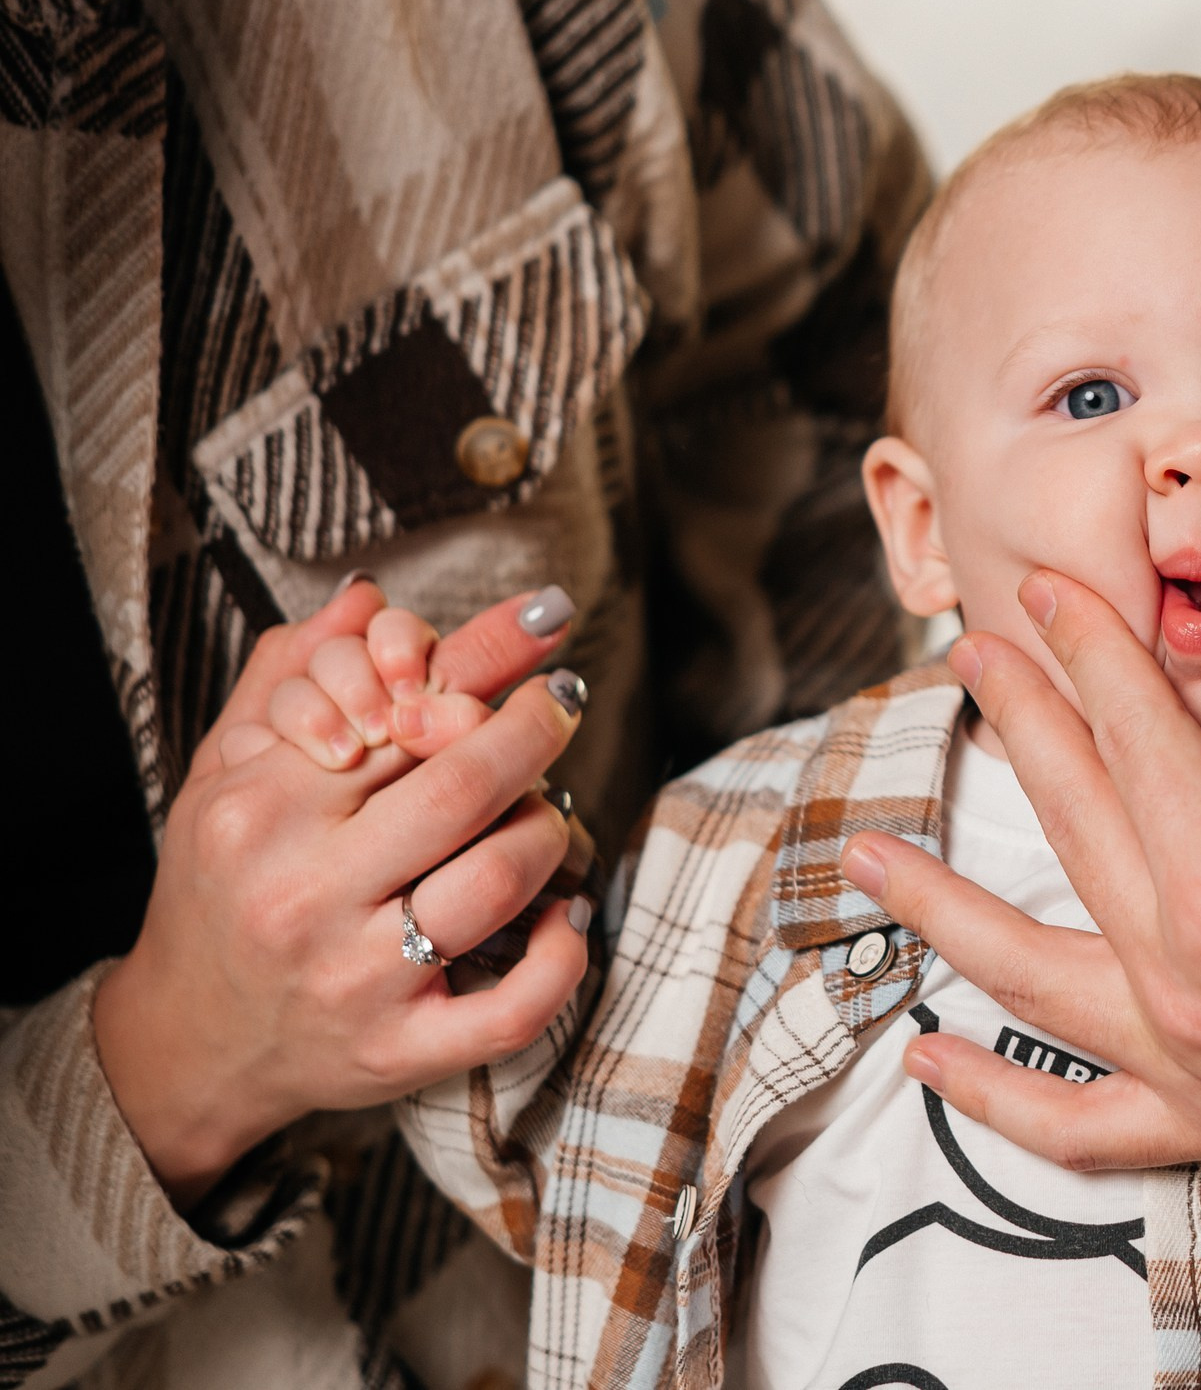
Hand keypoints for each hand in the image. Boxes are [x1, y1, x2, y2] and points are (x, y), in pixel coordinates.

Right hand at [91, 579, 589, 1206]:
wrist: (188, 1039)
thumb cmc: (222, 886)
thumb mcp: (227, 771)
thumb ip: (291, 675)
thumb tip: (368, 594)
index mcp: (263, 813)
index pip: (397, 718)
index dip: (480, 670)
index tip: (540, 640)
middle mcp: (306, 894)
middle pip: (462, 789)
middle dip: (536, 730)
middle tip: (565, 699)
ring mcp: (356, 980)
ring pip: (498, 881)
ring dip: (550, 831)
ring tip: (549, 811)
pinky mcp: (399, 1053)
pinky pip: (513, 1007)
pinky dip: (563, 957)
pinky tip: (565, 916)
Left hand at [840, 544, 1200, 1197]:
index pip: (1135, 739)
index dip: (1088, 651)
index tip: (1049, 593)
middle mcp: (1184, 981)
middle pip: (1071, 828)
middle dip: (1018, 726)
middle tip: (970, 657)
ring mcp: (1188, 1060)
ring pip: (1029, 979)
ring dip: (945, 912)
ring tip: (870, 861)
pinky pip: (1077, 1126)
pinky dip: (996, 1099)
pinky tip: (933, 1063)